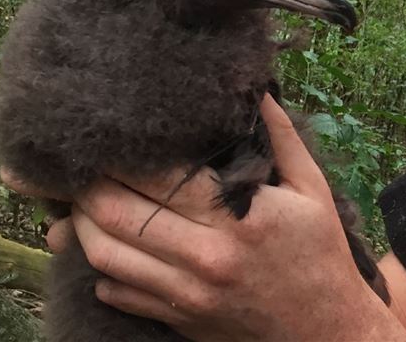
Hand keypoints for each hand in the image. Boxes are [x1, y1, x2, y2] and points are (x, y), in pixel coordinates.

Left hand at [8, 94, 405, 341]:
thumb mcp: (312, 189)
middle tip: (79, 165)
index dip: (125, 155)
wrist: (326, 329)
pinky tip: (107, 244)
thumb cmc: (321, 252)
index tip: (110, 136)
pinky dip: (100, 267)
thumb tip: (254, 88)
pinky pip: (117, 292)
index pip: (162, 178)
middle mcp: (209, 257)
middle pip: (120, 215)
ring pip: (106, 255)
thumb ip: (279, 137)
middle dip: (88, 186)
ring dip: (82, 224)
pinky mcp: (179, 318)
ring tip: (82, 200)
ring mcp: (189, 294)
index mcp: (243, 218)